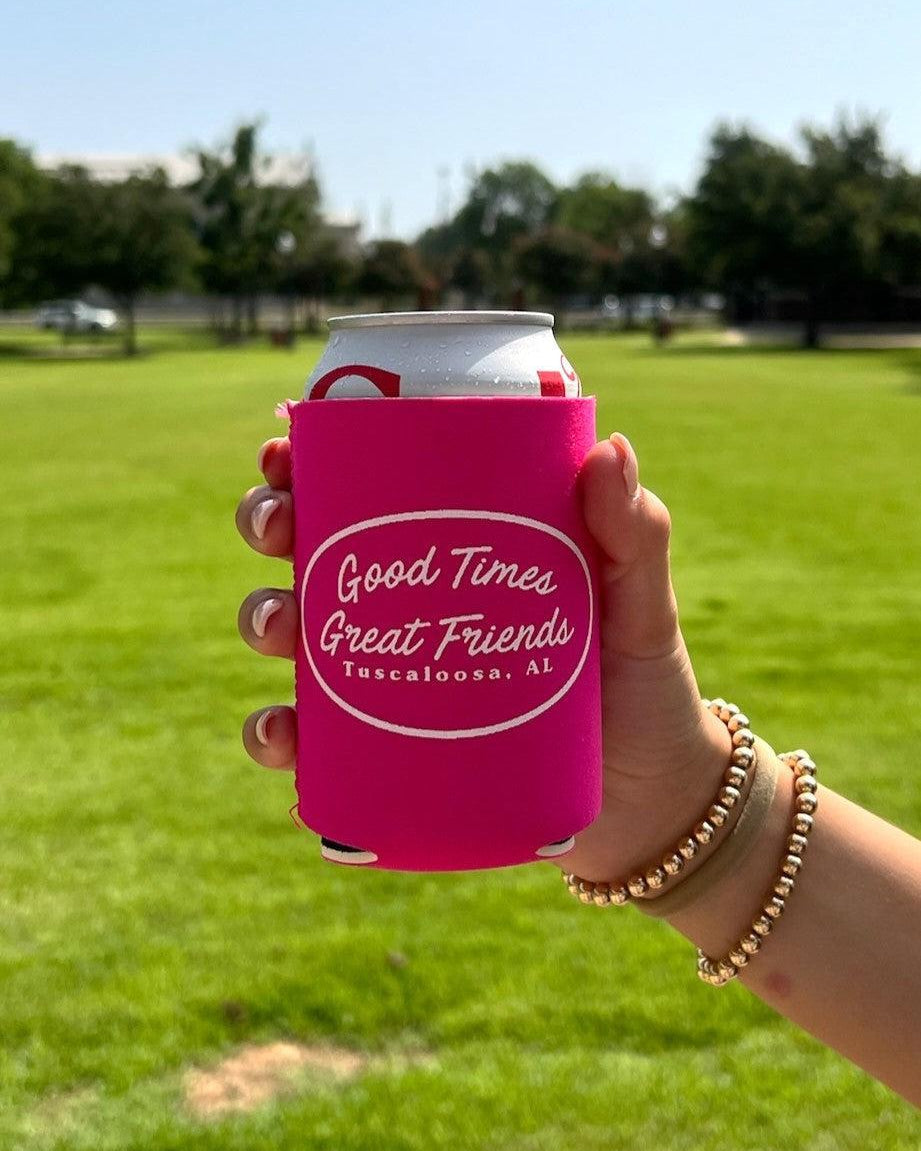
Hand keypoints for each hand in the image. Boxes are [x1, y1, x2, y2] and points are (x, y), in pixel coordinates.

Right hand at [236, 433, 730, 881]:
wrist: (649, 805)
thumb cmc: (642, 687)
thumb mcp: (639, 604)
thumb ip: (633, 534)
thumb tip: (609, 445)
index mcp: (454, 552)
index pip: (369, 487)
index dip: (311, 461)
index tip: (287, 448)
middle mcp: (406, 608)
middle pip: (308, 548)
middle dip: (270, 523)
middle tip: (278, 529)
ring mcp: (387, 680)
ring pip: (293, 634)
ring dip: (261, 618)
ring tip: (283, 630)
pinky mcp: (382, 753)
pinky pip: (309, 741)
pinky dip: (277, 734)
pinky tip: (284, 735)